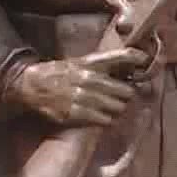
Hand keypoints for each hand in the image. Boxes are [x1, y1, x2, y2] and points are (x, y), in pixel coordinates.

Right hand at [6, 48, 156, 127]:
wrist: (31, 85)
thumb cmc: (59, 73)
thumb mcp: (79, 62)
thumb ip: (101, 65)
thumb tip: (128, 67)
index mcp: (90, 63)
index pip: (120, 57)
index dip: (136, 58)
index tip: (144, 60)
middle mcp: (88, 78)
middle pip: (125, 90)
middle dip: (127, 95)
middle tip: (124, 96)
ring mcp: (81, 96)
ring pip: (116, 107)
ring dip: (117, 109)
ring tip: (113, 108)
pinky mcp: (74, 113)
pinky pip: (102, 119)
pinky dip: (106, 119)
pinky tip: (102, 117)